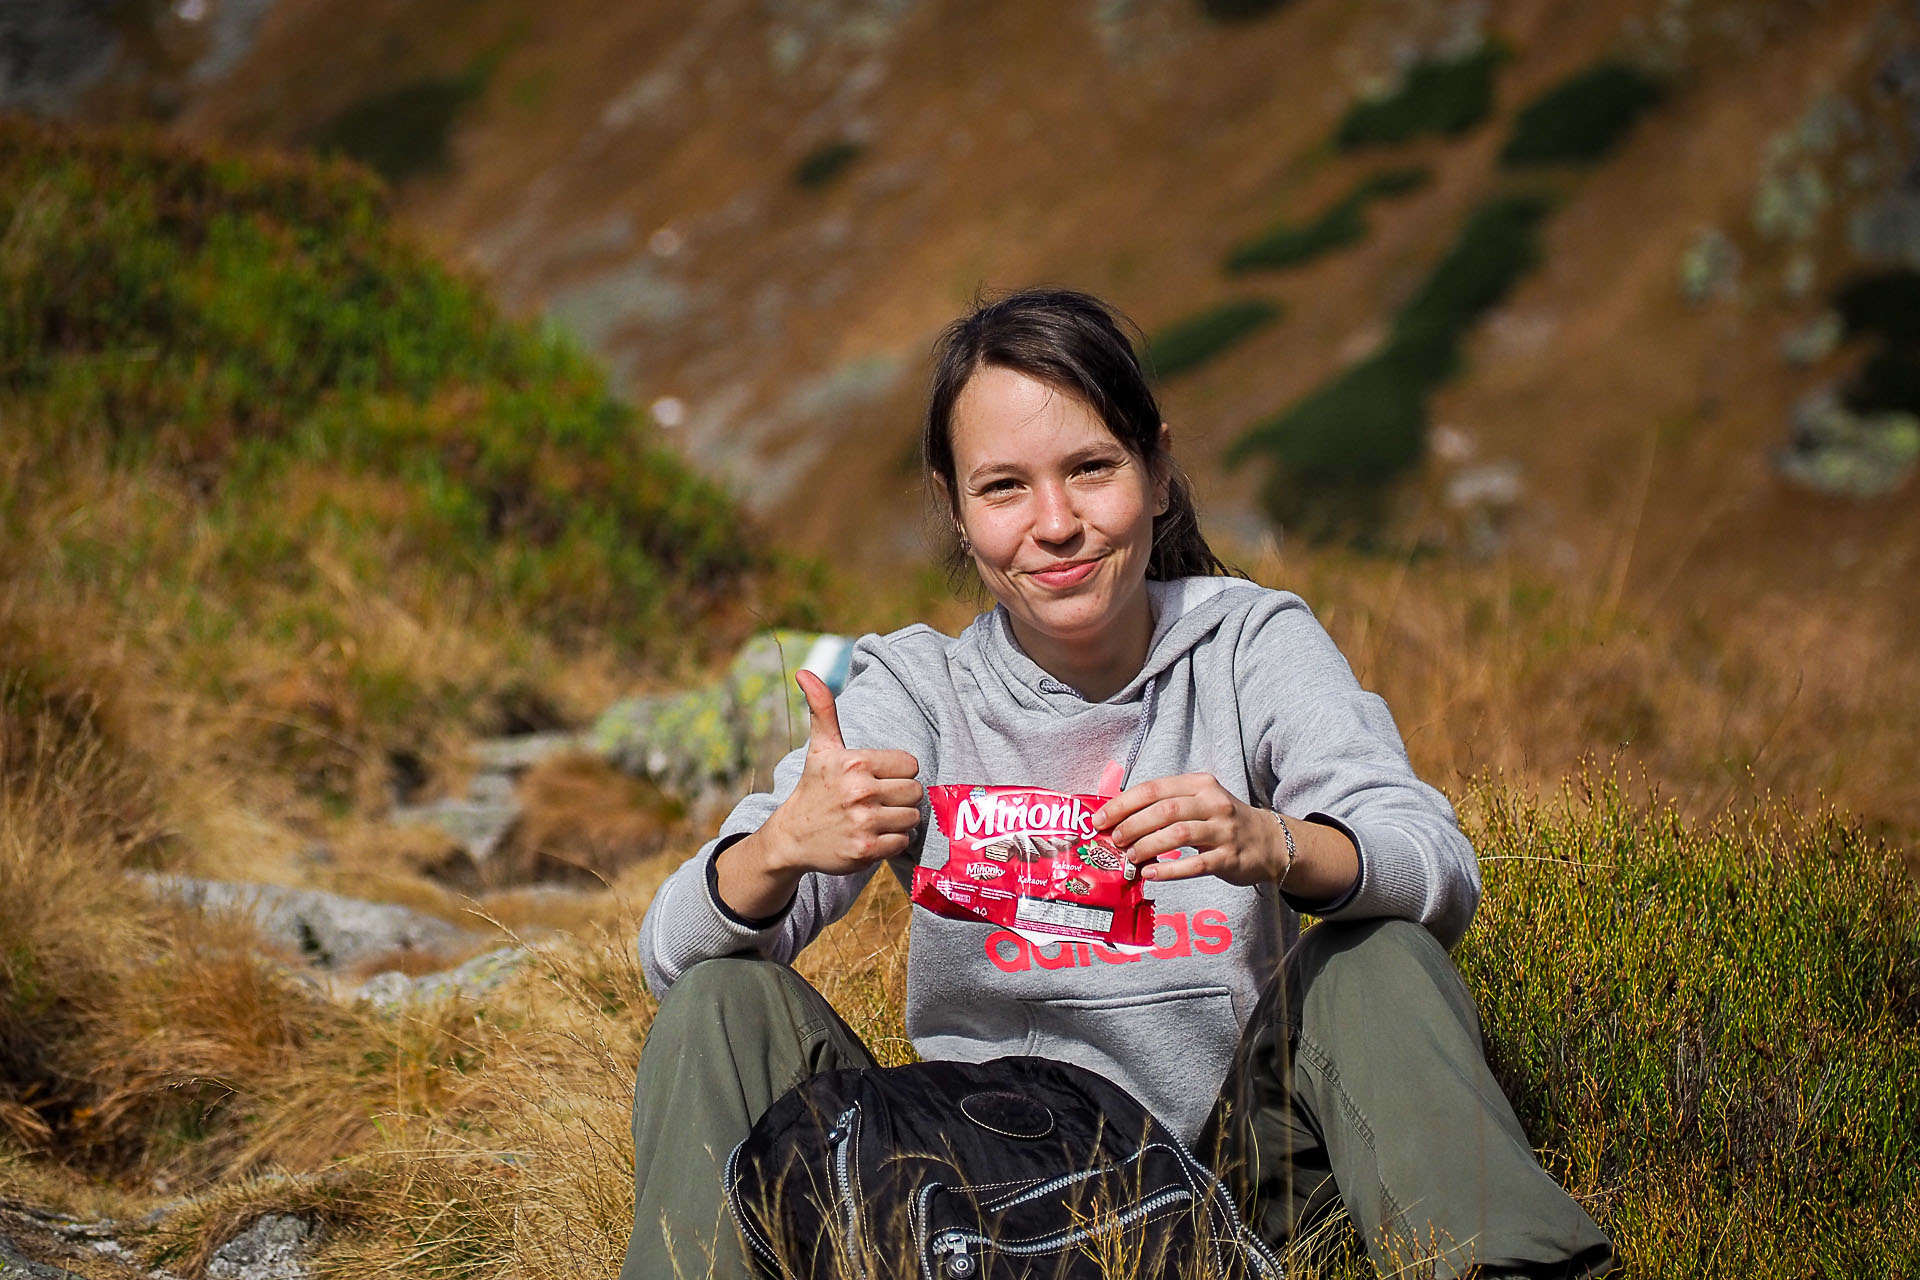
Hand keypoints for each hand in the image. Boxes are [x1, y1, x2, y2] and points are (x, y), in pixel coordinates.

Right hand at [758, 670, 924, 876]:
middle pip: (915, 791)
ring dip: (900, 820)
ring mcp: (863, 822)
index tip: (879, 779)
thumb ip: (822, 709)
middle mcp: (860, 791)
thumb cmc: (814, 788)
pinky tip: (874, 836)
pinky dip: (894, 842)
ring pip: (912, 818)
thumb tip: (805, 672)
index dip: (898, 773)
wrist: (792, 837)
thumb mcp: (820, 748)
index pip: (910, 764)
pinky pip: (903, 842)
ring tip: (877, 818)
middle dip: (901, 797)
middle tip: (880, 801)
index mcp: (855, 762)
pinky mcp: (866, 850)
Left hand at [1092, 773, 1290, 886]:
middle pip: (1164, 810)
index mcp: (1199, 785)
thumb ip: (1165, 806)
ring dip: (1148, 846)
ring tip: (1130, 858)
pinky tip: (1151, 874)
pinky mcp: (1229, 857)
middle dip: (1132, 825)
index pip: (1153, 789)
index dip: (1123, 804)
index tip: (1100, 819)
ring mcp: (1223, 830)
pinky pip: (1195, 864)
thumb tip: (1118, 819)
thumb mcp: (1199, 803)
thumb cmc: (1222, 822)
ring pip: (1178, 834)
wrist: (1269, 842)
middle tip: (1114, 840)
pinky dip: (1169, 870)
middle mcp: (1213, 803)